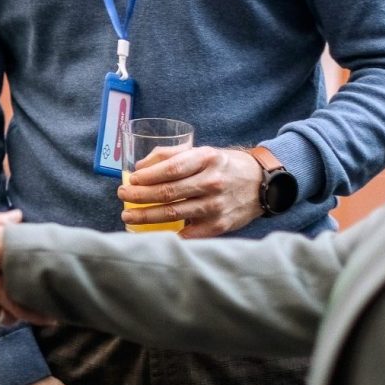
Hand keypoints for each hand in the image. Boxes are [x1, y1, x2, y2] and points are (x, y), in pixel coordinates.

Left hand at [118, 146, 263, 237]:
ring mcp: (216, 206)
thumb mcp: (203, 152)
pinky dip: (166, 233)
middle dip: (139, 196)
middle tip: (122, 196)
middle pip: (167, 192)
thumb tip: (140, 167)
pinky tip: (150, 231)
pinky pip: (187, 233)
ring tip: (128, 215)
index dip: (147, 176)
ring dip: (145, 216)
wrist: (261, 184)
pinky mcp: (219, 225)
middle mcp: (212, 182)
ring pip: (172, 214)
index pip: (170, 168)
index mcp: (207, 158)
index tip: (131, 180)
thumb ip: (170, 155)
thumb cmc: (224, 166)